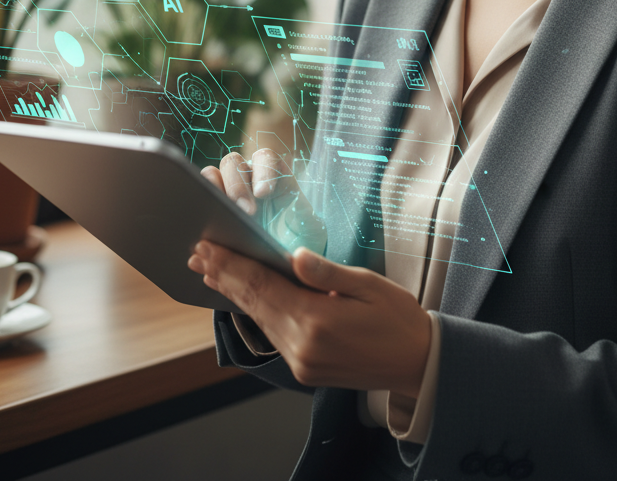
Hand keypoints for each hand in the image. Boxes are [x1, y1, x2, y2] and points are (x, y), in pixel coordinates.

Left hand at [187, 241, 431, 397]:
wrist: (417, 364)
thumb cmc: (398, 319)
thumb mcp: (369, 286)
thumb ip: (327, 273)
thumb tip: (294, 256)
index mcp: (317, 322)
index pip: (263, 287)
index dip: (234, 265)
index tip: (210, 247)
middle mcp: (302, 346)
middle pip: (253, 304)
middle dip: (225, 276)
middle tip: (199, 253)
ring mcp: (301, 362)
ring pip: (259, 320)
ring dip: (234, 294)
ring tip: (212, 271)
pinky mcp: (304, 369)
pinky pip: (272, 333)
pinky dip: (254, 311)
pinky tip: (244, 297)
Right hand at [201, 149, 326, 253]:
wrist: (283, 259)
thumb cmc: (299, 238)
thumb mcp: (308, 226)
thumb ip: (302, 215)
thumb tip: (292, 211)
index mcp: (274, 174)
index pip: (265, 158)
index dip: (263, 171)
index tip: (264, 193)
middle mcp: (247, 177)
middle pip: (233, 163)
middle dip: (237, 186)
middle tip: (245, 212)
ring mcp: (226, 190)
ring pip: (211, 174)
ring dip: (213, 191)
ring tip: (220, 218)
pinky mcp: (210, 206)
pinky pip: (196, 195)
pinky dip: (196, 204)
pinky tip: (203, 229)